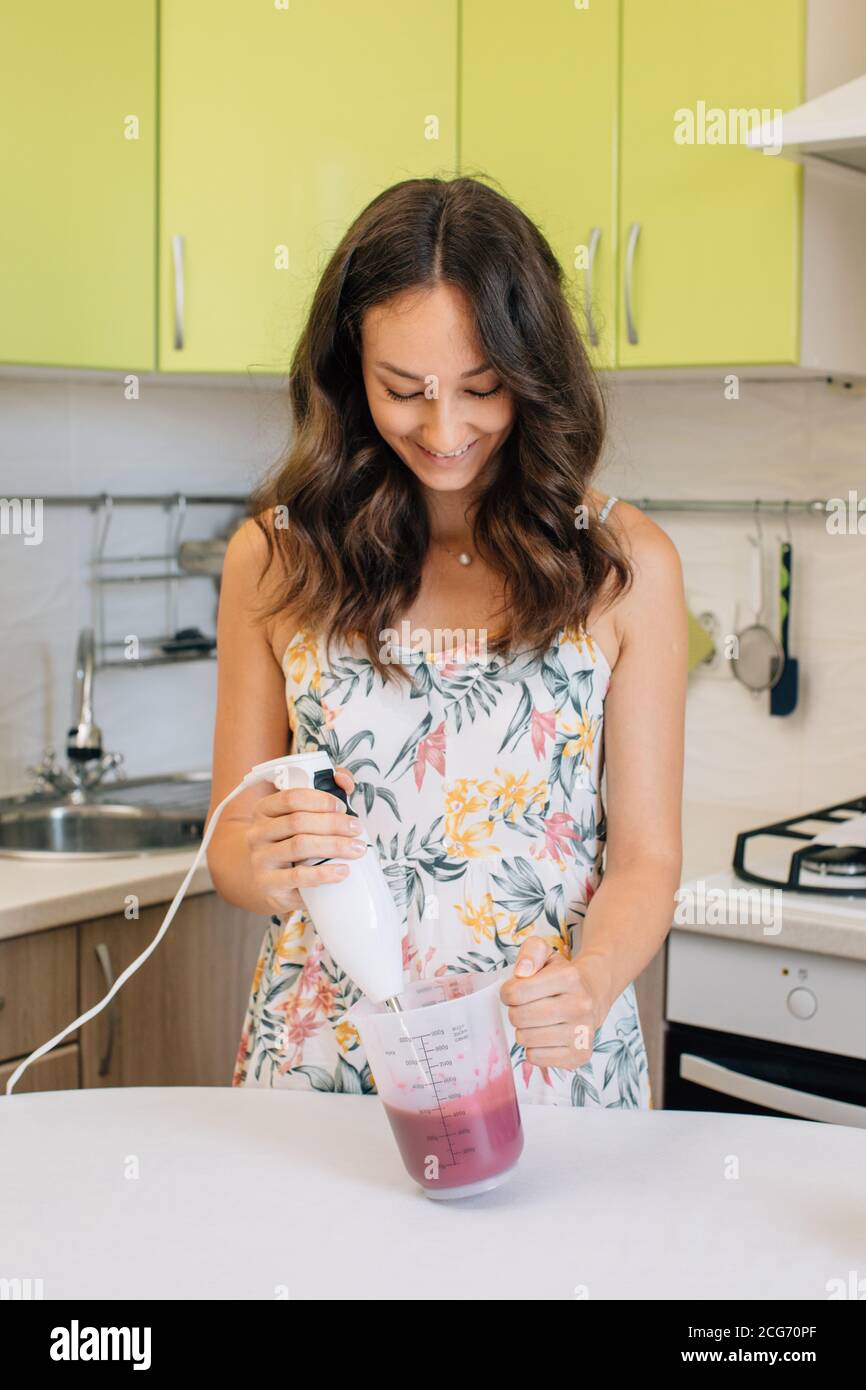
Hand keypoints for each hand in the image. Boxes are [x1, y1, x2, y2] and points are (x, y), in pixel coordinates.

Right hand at [247, 766, 360, 917]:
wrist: (273, 882)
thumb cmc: (294, 843)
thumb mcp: (304, 818)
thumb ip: (326, 791)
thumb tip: (344, 780)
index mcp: (264, 810)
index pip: (291, 797)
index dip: (320, 800)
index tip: (343, 807)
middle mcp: (257, 833)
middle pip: (298, 821)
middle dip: (333, 823)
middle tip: (357, 828)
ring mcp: (260, 859)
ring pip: (299, 846)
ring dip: (334, 846)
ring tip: (357, 849)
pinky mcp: (268, 884)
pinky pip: (298, 877)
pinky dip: (324, 873)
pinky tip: (343, 871)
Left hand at [499, 937, 612, 1070]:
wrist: (592, 996)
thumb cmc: (561, 976)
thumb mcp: (546, 954)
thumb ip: (530, 952)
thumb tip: (521, 972)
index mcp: (570, 977)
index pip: (516, 992)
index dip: (507, 992)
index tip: (515, 991)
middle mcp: (580, 1005)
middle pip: (519, 1017)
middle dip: (515, 1011)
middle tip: (525, 1007)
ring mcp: (582, 1033)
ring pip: (525, 1039)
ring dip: (524, 1030)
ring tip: (536, 1021)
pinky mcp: (580, 1055)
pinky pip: (535, 1058)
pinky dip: (533, 1048)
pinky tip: (545, 1036)